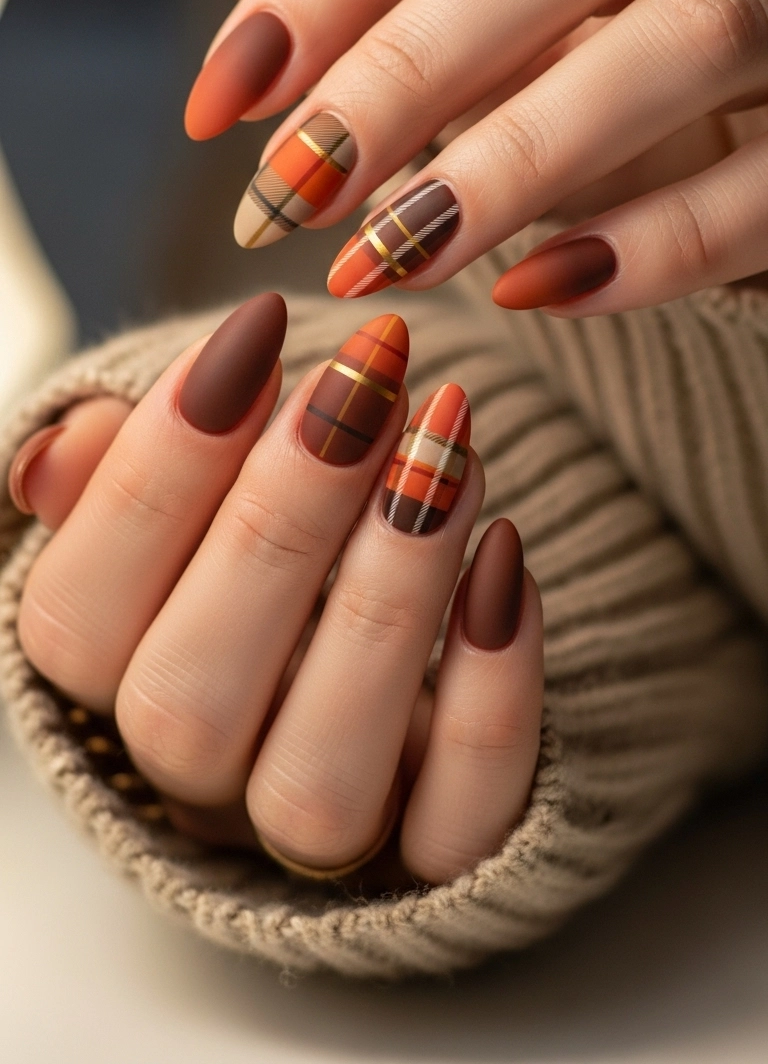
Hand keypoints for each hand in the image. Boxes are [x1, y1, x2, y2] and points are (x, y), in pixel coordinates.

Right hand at [11, 298, 542, 885]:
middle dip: (280, 522)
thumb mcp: (189, 488)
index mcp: (113, 680)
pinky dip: (491, 697)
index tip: (254, 336)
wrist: (394, 624)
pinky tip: (505, 561)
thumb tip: (59, 455)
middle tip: (365, 382)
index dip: (157, 472)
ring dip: (388, 601)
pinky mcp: (437, 852)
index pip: (78, 618)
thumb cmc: (268, 529)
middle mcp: (199, 773)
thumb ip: (117, 477)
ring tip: (446, 452)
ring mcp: (315, 829)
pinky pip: (460, 825)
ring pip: (319, 783)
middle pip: (190, 706)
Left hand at [186, 0, 767, 313]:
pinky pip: (767, 182)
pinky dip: (649, 244)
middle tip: (289, 190)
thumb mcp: (535, 20)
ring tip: (387, 255)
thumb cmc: (657, 83)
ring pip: (684, 40)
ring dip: (513, 158)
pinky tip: (535, 292)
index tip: (221, 103)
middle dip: (406, 67)